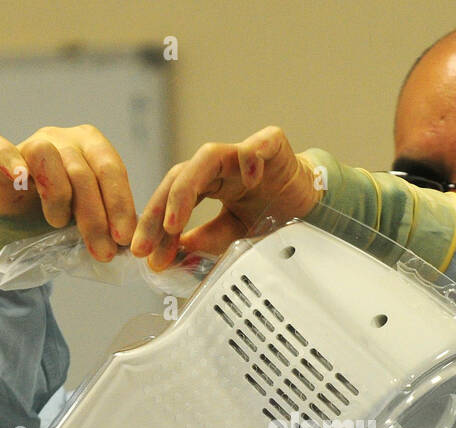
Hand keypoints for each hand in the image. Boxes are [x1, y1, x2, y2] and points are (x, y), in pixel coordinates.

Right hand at [0, 124, 136, 259]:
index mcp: (93, 146)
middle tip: (102, 251)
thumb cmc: (63, 219)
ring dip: (58, 197)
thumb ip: (112, 223)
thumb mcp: (93, 219)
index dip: (119, 204)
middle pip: (82, 171)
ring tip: (59, 224)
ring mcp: (30, 141)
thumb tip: (132, 244)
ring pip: (47, 158)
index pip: (111, 169)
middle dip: (95, 216)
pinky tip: (20, 177)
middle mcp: (63, 137)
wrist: (20, 225)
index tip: (124, 239)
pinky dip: (10, 161)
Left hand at [131, 126, 320, 269]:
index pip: (171, 199)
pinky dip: (250, 157)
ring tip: (175, 221)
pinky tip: (249, 180)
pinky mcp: (273, 145)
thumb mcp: (235, 235)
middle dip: (159, 211)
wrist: (311, 204)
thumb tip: (176, 250)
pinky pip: (258, 145)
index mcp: (208, 185)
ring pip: (206, 156)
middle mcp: (219, 167)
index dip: (155, 226)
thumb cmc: (273, 215)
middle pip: (179, 177)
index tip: (144, 253)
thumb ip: (207, 239)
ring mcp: (244, 153)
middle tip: (148, 244)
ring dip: (185, 189)